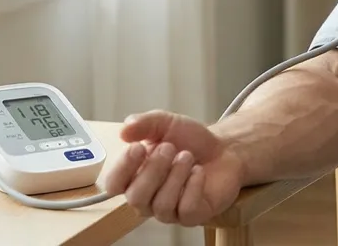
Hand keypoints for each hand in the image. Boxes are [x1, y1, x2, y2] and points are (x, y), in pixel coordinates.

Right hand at [104, 110, 244, 225]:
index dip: (123, 168)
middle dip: (154, 169)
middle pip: (136, 198)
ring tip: (188, 156)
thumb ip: (144, 123)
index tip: (138, 147)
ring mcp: (170, 210)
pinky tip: (199, 171)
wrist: (223, 147)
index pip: (114, 185)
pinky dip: (193, 186)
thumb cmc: (191, 140)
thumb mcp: (166, 123)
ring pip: (161, 205)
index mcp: (135, 176)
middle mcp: (148, 198)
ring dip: (176, 175)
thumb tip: (124, 129)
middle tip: (170, 147)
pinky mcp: (192, 215)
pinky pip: (186, 210)